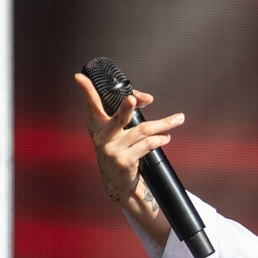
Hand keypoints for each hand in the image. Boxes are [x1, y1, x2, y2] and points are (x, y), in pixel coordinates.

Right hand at [73, 72, 183, 208]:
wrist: (118, 181)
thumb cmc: (119, 149)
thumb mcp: (118, 132)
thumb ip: (129, 113)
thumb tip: (147, 98)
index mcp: (97, 125)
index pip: (91, 105)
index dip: (85, 90)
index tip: (79, 77)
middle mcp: (102, 137)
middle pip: (118, 118)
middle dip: (126, 108)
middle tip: (133, 99)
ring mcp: (112, 150)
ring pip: (143, 131)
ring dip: (163, 124)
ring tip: (178, 119)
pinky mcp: (124, 161)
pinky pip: (147, 145)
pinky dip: (160, 140)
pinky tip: (166, 138)